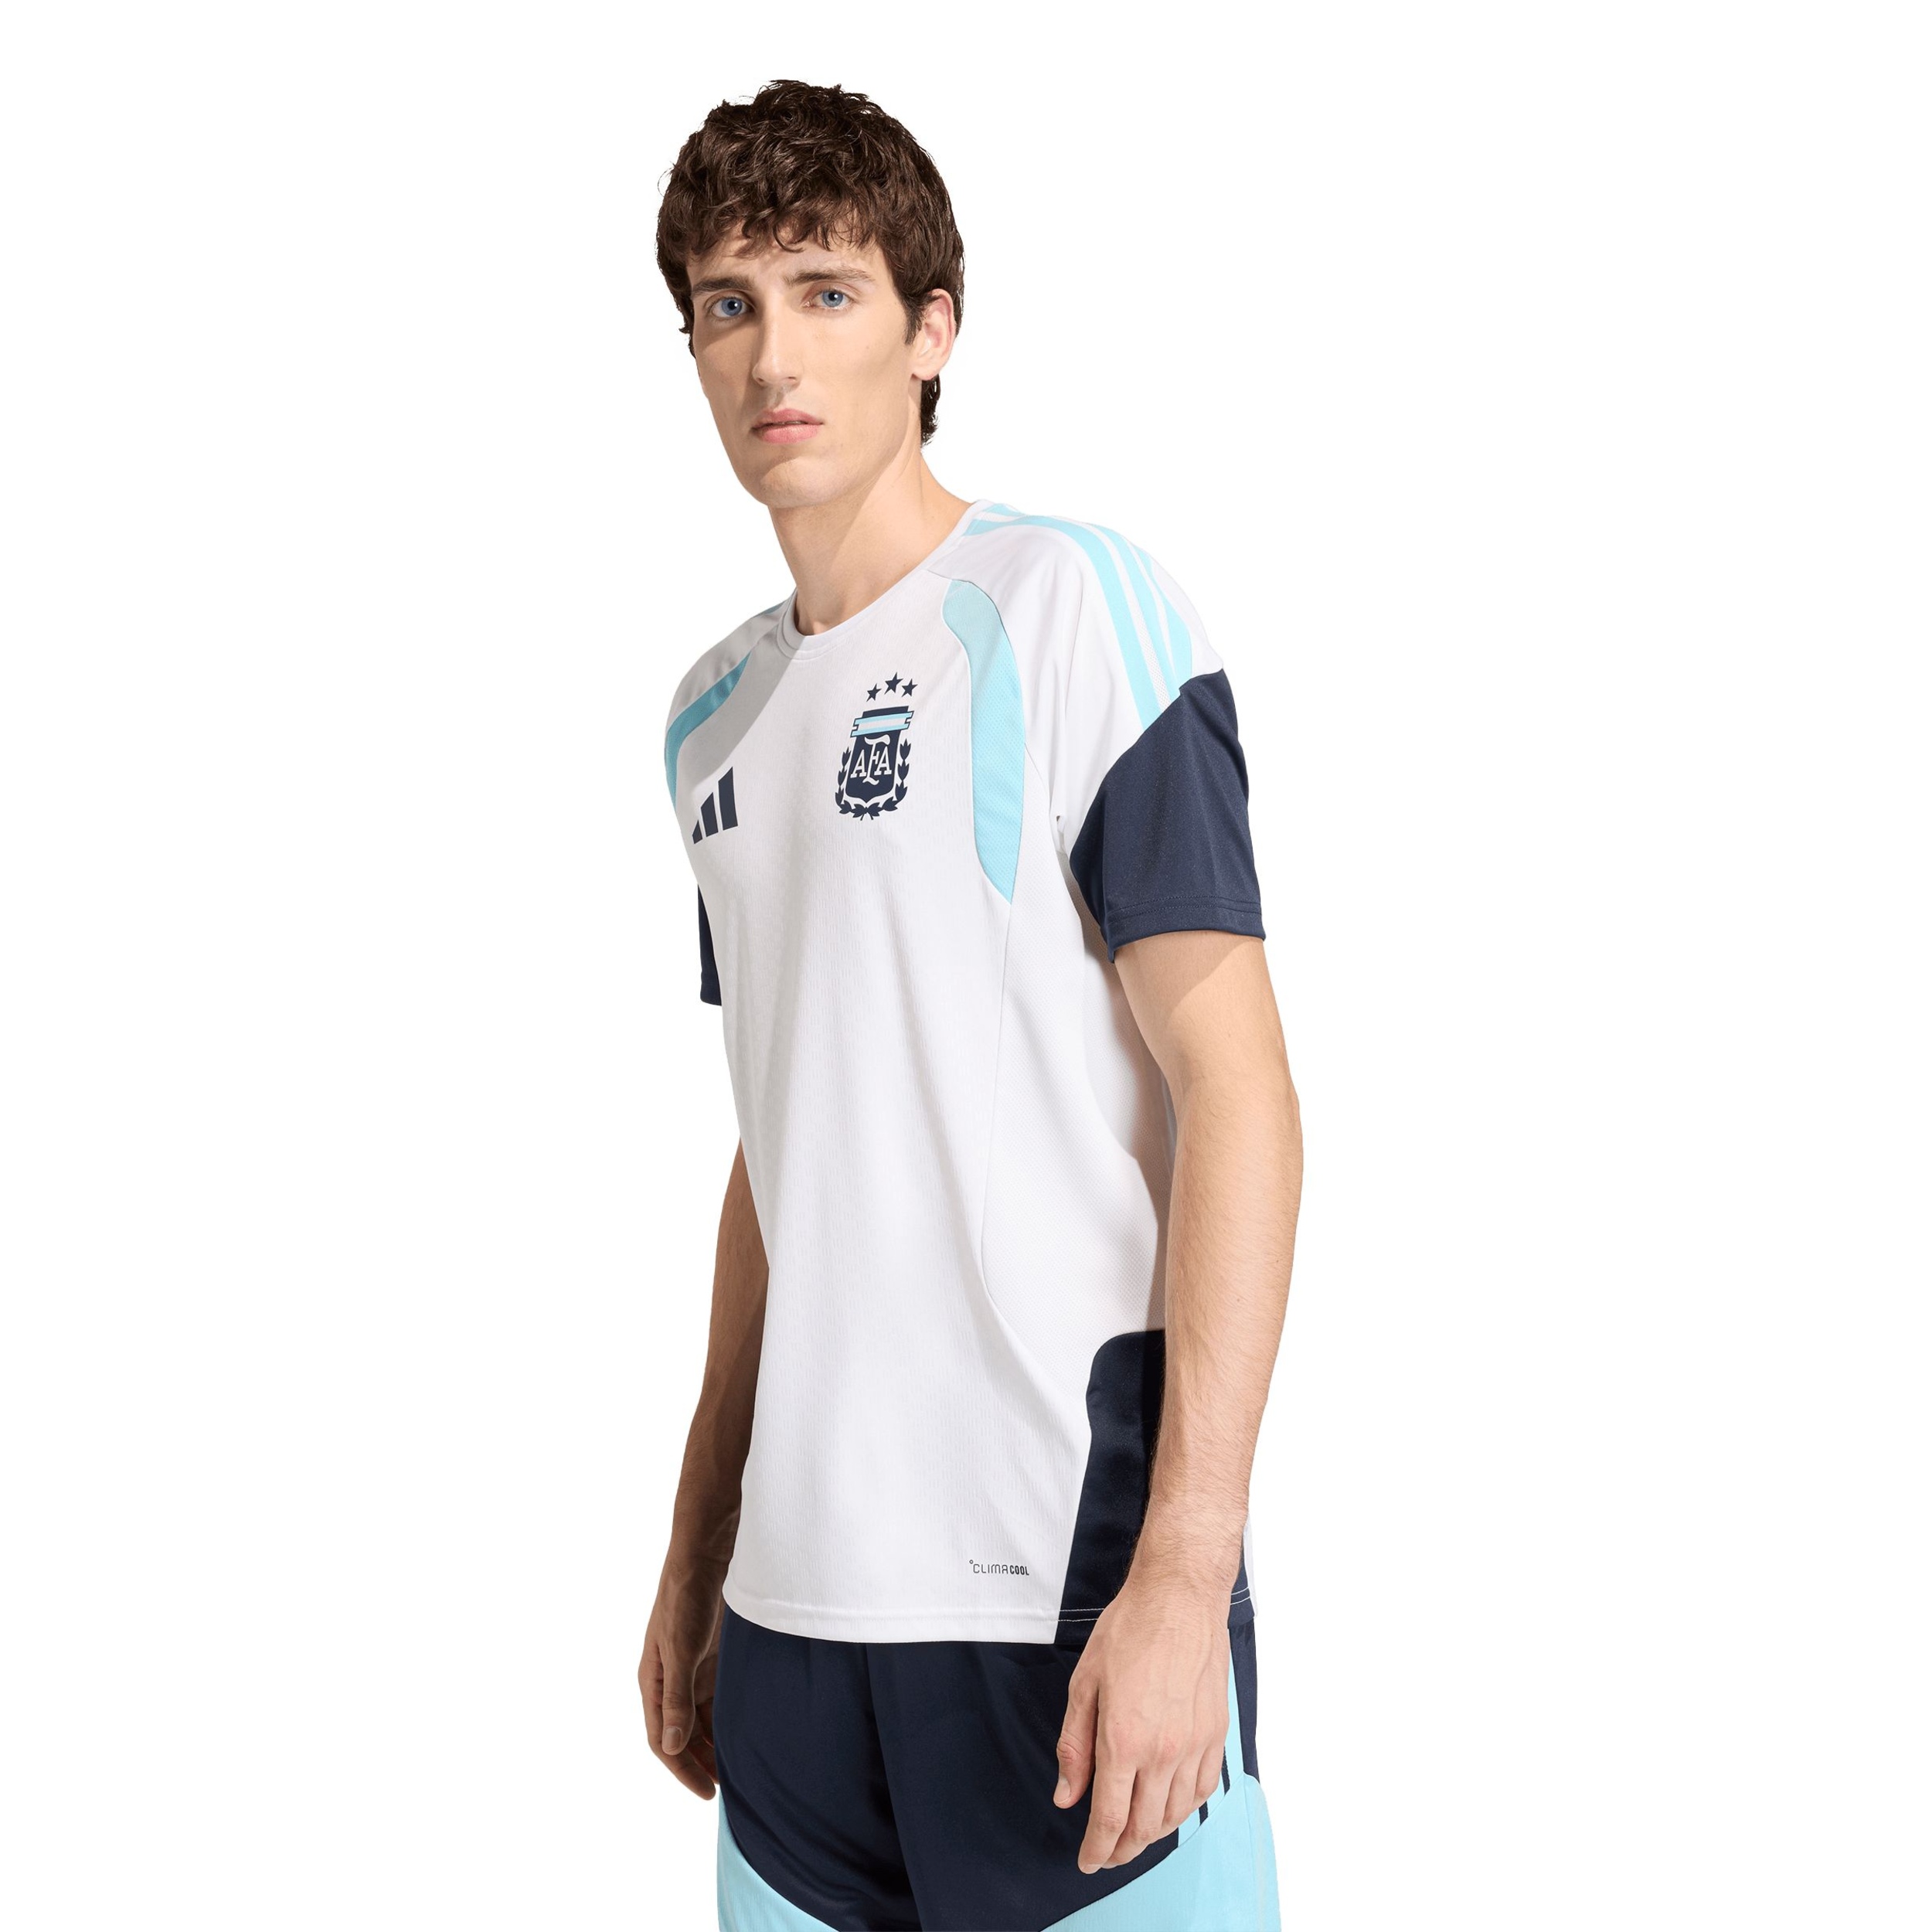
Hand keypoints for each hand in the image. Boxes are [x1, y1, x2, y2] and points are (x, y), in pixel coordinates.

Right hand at [639, 1566, 722, 1798]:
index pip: (661, 1739)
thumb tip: (670, 1746)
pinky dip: (728, 1716)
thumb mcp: (681, 1650)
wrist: (706, 1554)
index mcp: (653, 1681)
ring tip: (738, 1768)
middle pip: (681, 1733)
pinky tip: (746, 1730)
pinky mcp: (712, 1655)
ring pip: (702, 1717)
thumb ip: (677, 1698)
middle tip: (726, 1790)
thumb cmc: (686, 1598)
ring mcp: (692, 1667)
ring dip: (715, 1742)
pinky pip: (718, 1696)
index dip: (681, 1768)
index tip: (706, 1793)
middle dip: (700, 1761)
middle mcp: (670, 1679)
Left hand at [1052, 1576, 1230, 1873]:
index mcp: (1124, 1739)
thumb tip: (1066, 1795)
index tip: (1087, 1861)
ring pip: (1176, 1813)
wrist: (1179, 1598)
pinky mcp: (1216, 1733)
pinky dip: (1184, 1809)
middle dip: (1122, 1849)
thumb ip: (1074, 1746)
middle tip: (1107, 1854)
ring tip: (1135, 1836)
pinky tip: (1171, 1808)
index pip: (1111, 1818)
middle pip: (1144, 1826)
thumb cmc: (1129, 1630)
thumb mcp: (1084, 1684)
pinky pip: (1203, 1789)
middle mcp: (1163, 1750)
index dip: (1097, 1849)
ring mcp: (1194, 1744)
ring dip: (1153, 1834)